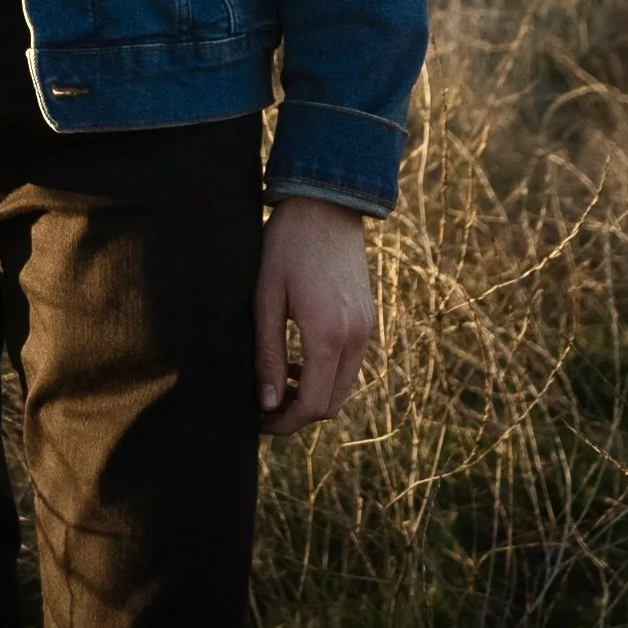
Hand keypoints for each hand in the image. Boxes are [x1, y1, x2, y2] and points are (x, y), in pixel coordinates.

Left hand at [255, 196, 373, 438]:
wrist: (325, 205)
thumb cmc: (286, 246)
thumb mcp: (266, 298)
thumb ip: (268, 354)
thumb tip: (268, 404)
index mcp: (328, 334)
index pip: (313, 404)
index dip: (285, 422)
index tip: (259, 421)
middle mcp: (356, 337)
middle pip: (332, 403)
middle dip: (299, 413)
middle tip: (265, 406)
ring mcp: (367, 328)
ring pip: (344, 386)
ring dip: (314, 394)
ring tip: (279, 382)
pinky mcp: (368, 318)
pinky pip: (351, 364)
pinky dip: (328, 374)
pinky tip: (300, 359)